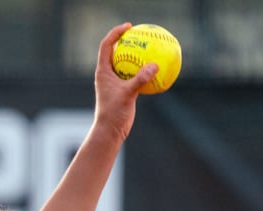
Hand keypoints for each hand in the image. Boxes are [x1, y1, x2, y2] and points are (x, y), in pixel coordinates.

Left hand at [94, 22, 156, 142]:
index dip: (116, 33)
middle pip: (117, 50)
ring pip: (128, 63)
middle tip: (140, 33)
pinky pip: (136, 75)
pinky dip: (146, 70)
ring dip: (138, 55)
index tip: (129, 27)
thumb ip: (140, 79)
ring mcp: (116, 82)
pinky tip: (160, 68)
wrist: (110, 131)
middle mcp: (108, 74)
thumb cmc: (113, 113)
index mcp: (103, 71)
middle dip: (127, 40)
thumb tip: (155, 65)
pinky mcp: (124, 89)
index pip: (107, 45)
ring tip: (151, 47)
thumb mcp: (128, 95)